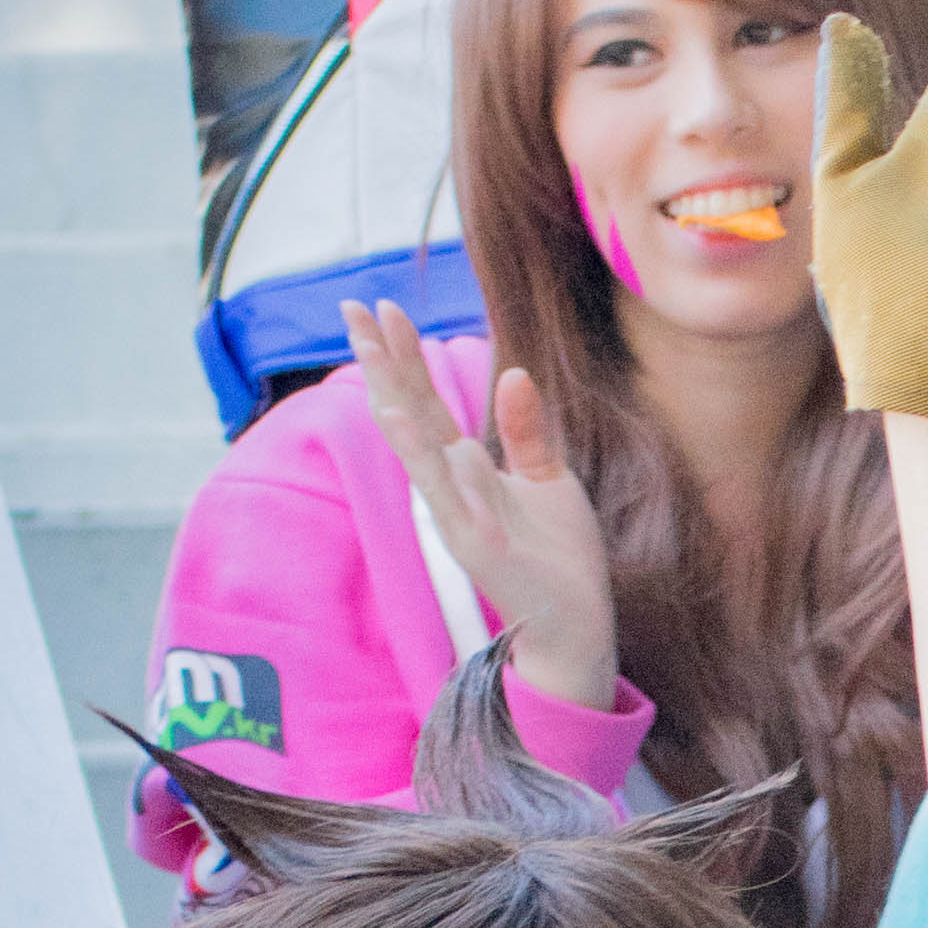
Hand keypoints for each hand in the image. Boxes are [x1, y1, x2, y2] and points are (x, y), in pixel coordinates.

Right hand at [344, 301, 621, 705]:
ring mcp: (454, 509)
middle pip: (410, 407)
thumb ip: (526, 430)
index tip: (384, 306)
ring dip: (391, 390)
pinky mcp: (469, 537)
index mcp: (467, 466)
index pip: (427, 399)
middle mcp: (451, 483)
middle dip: (384, 357)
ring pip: (415, 440)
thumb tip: (513, 372)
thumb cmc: (559, 558)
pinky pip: (439, 487)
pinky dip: (417, 451)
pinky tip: (395, 415)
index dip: (406, 353)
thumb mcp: (547, 479)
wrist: (575, 624)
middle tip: (352, 304)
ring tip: (367, 343)